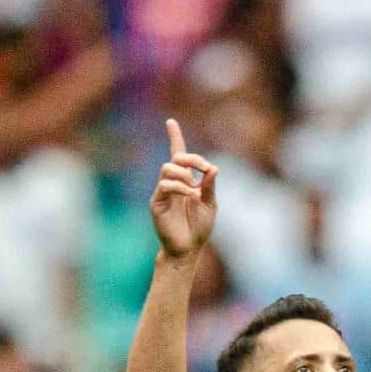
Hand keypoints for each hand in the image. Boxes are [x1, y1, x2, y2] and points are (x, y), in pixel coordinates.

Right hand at [151, 118, 217, 261]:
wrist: (188, 249)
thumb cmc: (199, 229)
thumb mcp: (210, 205)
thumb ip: (210, 187)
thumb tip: (213, 168)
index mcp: (186, 181)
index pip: (178, 155)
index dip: (174, 137)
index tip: (170, 122)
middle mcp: (173, 183)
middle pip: (176, 157)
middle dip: (192, 158)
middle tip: (204, 170)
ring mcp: (163, 192)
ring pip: (167, 168)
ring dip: (184, 173)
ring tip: (194, 188)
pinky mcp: (157, 203)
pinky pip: (164, 185)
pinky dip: (179, 186)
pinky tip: (189, 195)